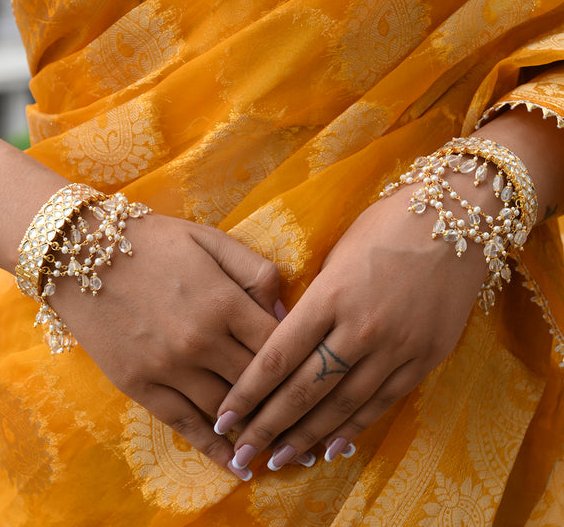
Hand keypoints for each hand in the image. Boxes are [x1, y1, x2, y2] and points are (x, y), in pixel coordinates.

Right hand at [48, 214, 280, 475]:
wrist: (80, 251)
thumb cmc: (154, 241)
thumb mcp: (211, 240)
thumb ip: (255, 272)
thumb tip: (286, 313)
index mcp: (225, 302)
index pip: (279, 346)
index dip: (300, 364)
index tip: (313, 377)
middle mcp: (202, 341)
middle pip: (258, 383)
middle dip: (284, 400)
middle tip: (306, 417)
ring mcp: (169, 367)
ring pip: (227, 410)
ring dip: (256, 428)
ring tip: (282, 443)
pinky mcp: (140, 385)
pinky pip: (185, 425)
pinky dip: (215, 450)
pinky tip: (238, 466)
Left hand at [215, 179, 497, 471]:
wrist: (457, 220)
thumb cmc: (386, 227)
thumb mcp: (337, 254)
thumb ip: (314, 300)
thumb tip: (288, 340)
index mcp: (330, 295)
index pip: (278, 356)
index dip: (247, 393)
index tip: (223, 417)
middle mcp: (360, 327)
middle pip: (304, 389)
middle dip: (268, 426)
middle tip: (242, 453)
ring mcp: (396, 346)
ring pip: (342, 404)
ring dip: (307, 437)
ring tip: (279, 460)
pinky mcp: (425, 357)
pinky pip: (382, 402)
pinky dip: (355, 427)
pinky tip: (332, 447)